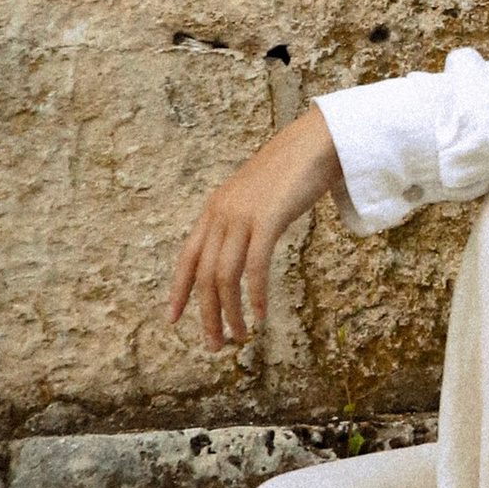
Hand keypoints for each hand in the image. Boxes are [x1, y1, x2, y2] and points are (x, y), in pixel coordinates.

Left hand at [168, 109, 340, 350]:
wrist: (316, 142)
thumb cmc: (292, 171)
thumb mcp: (256, 197)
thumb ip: (243, 220)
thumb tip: (241, 247)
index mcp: (215, 209)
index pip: (187, 257)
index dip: (178, 291)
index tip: (172, 319)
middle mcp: (222, 213)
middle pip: (204, 275)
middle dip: (207, 315)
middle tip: (215, 345)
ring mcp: (243, 216)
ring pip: (225, 276)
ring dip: (230, 312)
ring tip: (240, 336)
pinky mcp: (268, 219)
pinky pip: (255, 266)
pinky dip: (254, 294)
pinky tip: (259, 314)